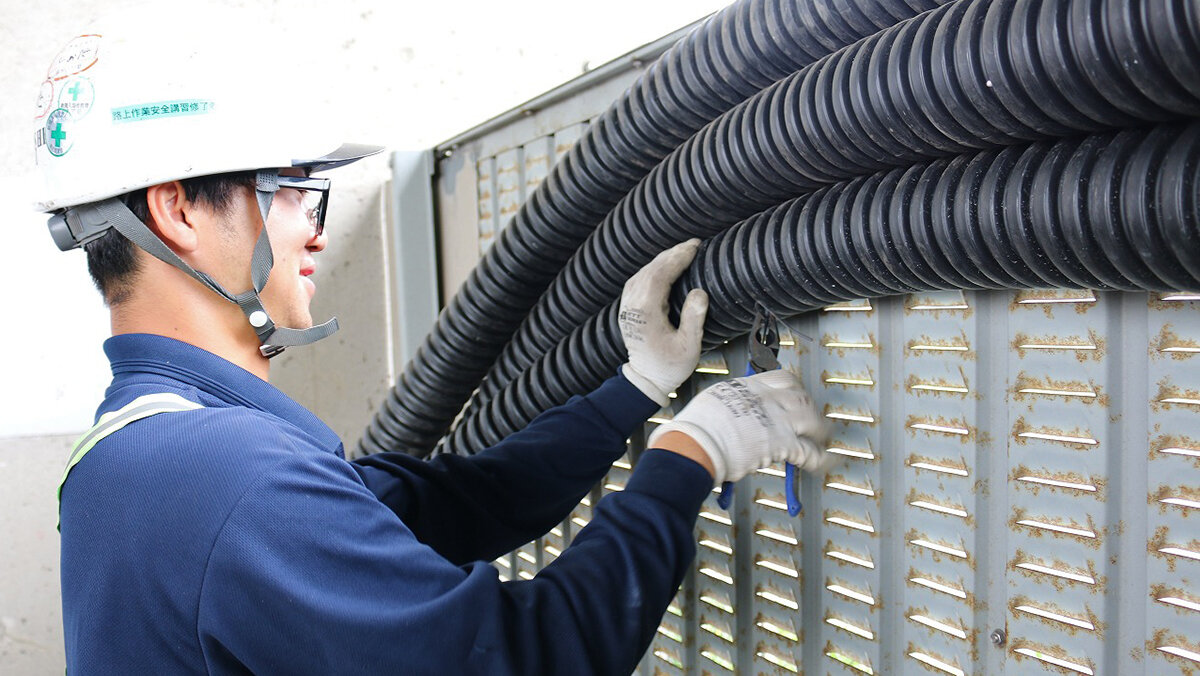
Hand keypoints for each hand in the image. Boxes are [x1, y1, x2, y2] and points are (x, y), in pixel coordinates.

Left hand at [619, 239, 708, 405]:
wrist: (646, 380)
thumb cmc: (670, 366)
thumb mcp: (689, 347)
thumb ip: (694, 318)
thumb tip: (700, 292)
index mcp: (646, 313)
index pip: (660, 275)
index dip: (677, 258)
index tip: (694, 248)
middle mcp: (632, 307)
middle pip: (650, 270)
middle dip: (672, 254)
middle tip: (693, 245)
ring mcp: (627, 307)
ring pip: (642, 273)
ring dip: (662, 260)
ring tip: (682, 252)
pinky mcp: (627, 309)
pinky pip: (637, 281)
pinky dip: (652, 270)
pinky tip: (665, 267)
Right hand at [647, 370, 829, 482]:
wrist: (698, 442)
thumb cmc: (697, 426)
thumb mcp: (714, 399)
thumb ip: (731, 401)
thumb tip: (734, 409)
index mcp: (750, 387)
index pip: (782, 379)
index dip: (794, 388)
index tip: (796, 394)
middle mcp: (768, 400)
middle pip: (802, 397)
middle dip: (811, 408)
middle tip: (813, 417)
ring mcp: (778, 421)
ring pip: (812, 420)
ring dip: (820, 430)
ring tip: (824, 438)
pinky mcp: (782, 445)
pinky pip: (810, 452)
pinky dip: (820, 459)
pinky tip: (823, 462)